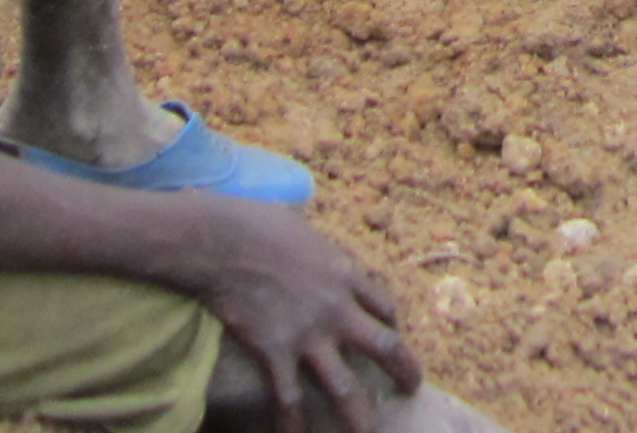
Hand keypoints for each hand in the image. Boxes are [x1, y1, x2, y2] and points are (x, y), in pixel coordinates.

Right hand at [188, 205, 419, 432]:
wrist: (224, 241)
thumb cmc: (258, 224)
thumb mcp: (303, 229)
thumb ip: (313, 247)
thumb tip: (305, 240)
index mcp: (346, 275)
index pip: (384, 306)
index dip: (391, 325)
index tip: (390, 336)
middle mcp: (337, 309)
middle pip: (385, 347)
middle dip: (404, 371)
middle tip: (412, 389)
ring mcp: (309, 334)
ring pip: (345, 387)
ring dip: (359, 417)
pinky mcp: (276, 351)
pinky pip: (289, 399)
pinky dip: (291, 424)